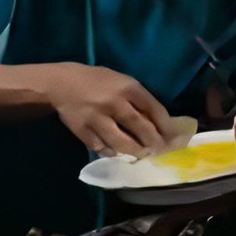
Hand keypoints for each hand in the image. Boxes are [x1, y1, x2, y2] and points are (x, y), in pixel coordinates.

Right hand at [43, 64, 175, 158]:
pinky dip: (109, 151)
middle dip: (153, 142)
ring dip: (134, 150)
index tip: (173, 137)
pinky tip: (116, 152)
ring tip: (141, 154)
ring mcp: (96, 117)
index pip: (154, 109)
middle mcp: (114, 102)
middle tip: (160, 150)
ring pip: (120, 141)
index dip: (166, 126)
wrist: (62, 82)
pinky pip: (99, 146)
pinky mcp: (81, 129)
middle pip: (139, 127)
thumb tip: (157, 122)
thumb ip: (138, 99)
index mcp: (128, 88)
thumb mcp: (123, 82)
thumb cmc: (99, 81)